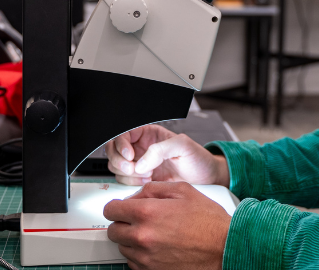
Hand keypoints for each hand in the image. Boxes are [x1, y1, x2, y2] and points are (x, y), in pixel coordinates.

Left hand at [104, 181, 230, 269]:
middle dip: (123, 223)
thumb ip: (153, 189)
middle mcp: (142, 237)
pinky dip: (141, 255)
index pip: (111, 210)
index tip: (121, 208)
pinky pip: (133, 263)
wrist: (224, 248)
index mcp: (147, 213)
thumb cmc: (208, 221)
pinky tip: (157, 247)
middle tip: (138, 221)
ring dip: (132, 240)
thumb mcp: (183, 190)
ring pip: (123, 247)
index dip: (116, 207)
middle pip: (113, 230)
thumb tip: (135, 196)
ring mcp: (146, 257)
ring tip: (153, 234)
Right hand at [105, 125, 228, 186]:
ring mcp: (139, 164)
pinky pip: (124, 181)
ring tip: (147, 175)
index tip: (130, 156)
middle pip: (113, 150)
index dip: (121, 144)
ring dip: (127, 174)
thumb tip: (140, 162)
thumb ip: (161, 149)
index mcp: (148, 134)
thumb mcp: (183, 146)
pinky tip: (147, 182)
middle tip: (132, 169)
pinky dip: (131, 183)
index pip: (123, 134)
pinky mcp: (140, 180)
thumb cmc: (198, 159)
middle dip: (119, 161)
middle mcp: (140, 148)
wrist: (206, 180)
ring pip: (116, 167)